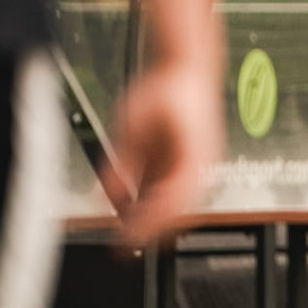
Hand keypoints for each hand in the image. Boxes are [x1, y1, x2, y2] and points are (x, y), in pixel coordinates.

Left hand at [102, 56, 224, 247]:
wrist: (188, 67)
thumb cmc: (169, 89)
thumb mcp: (132, 126)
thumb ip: (120, 164)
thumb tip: (106, 196)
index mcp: (193, 162)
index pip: (170, 207)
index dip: (146, 227)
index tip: (122, 240)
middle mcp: (201, 169)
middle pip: (177, 214)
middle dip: (150, 228)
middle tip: (121, 240)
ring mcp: (199, 166)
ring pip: (177, 205)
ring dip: (152, 215)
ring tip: (125, 224)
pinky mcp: (192, 162)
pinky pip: (174, 190)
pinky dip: (154, 200)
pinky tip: (133, 202)